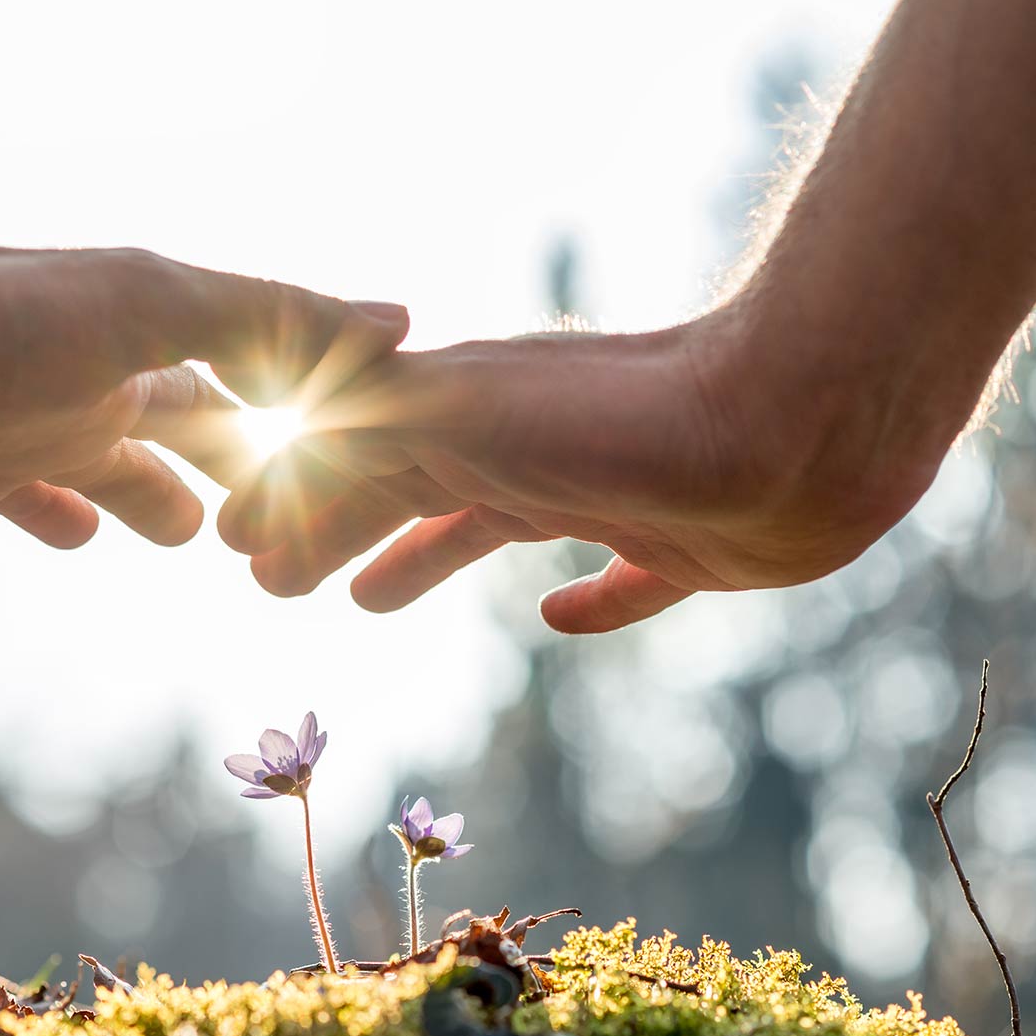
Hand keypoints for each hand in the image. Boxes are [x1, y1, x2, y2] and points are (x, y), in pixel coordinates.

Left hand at [0, 235, 408, 554]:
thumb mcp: (146, 306)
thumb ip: (268, 316)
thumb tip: (401, 320)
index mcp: (121, 352)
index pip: (224, 391)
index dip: (279, 428)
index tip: (331, 467)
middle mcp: (62, 389)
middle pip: (158, 432)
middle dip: (211, 468)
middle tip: (256, 523)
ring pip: (79, 471)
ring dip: (125, 494)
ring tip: (164, 533)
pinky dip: (30, 517)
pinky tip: (44, 535)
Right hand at [222, 299, 944, 631]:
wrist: (799, 417)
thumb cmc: (618, 421)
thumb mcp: (457, 419)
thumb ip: (363, 438)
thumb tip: (274, 468)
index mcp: (467, 417)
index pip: (351, 463)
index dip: (292, 505)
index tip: (237, 549)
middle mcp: (528, 446)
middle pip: (407, 492)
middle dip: (339, 527)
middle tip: (280, 580)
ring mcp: (608, 492)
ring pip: (491, 528)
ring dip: (424, 557)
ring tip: (370, 599)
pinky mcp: (690, 546)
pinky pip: (621, 579)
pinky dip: (587, 601)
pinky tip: (562, 618)